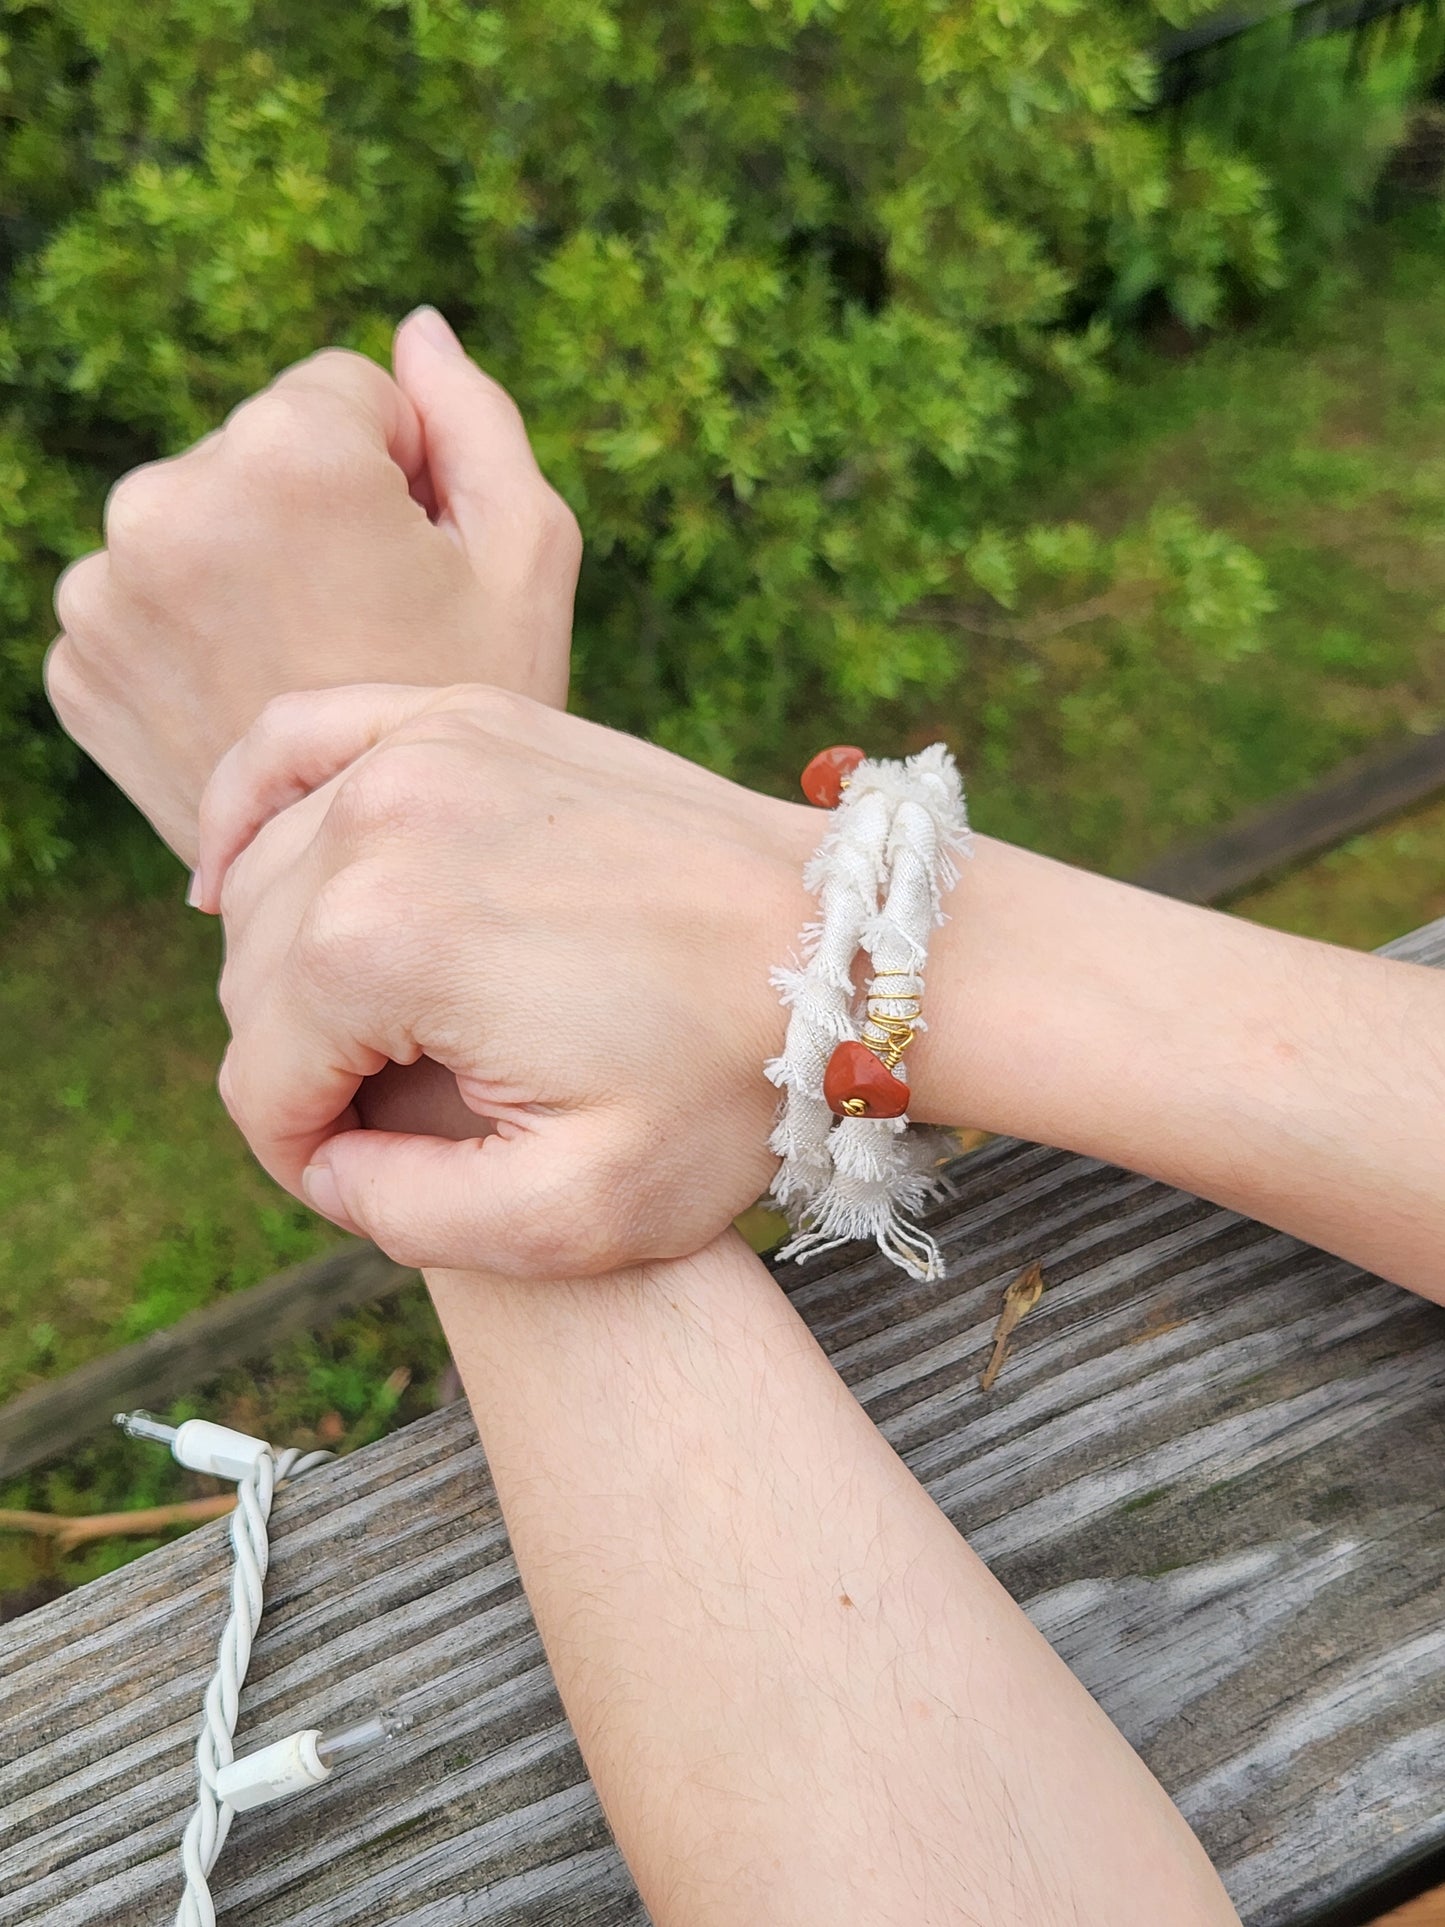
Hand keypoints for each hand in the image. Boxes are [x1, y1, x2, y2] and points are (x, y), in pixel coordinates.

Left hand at [45, 310, 578, 862]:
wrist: (375, 877)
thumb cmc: (464, 713)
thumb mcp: (525, 557)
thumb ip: (475, 419)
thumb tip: (416, 330)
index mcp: (284, 456)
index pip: (347, 389)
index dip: (401, 476)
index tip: (412, 569)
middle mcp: (165, 504)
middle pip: (258, 452)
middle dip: (310, 516)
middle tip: (362, 630)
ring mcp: (103, 593)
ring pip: (194, 526)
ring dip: (243, 571)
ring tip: (304, 671)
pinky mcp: (74, 665)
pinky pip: (144, 605)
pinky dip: (191, 640)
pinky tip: (248, 704)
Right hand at [199, 683, 817, 1275]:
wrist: (849, 952)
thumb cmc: (728, 1086)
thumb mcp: (571, 1214)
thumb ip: (404, 1216)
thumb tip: (323, 1163)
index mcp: (377, 947)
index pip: (261, 1086)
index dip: (312, 1161)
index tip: (390, 1180)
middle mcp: (375, 823)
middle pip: (255, 983)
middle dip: (309, 1068)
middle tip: (411, 1117)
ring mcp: (422, 747)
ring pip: (269, 882)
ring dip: (295, 966)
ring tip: (381, 1032)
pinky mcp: (465, 715)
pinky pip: (297, 743)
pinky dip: (251, 807)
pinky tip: (237, 873)